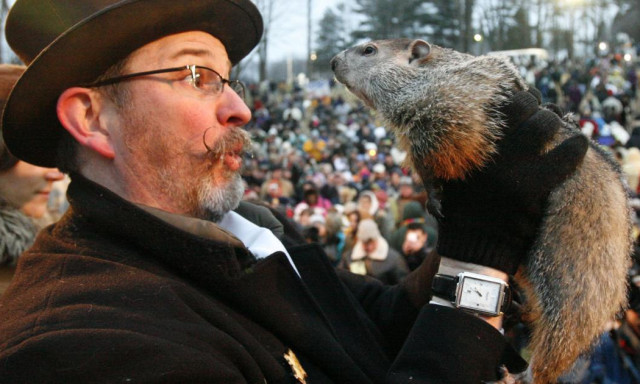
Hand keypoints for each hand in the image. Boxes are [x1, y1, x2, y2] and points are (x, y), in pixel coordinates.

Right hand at [435, 90, 588, 273]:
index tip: (526, 103)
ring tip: (561, 126)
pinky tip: (579, 143)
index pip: (500, 102)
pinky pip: (566, 154)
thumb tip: (491, 124)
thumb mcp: (445, 176)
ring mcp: (511, 167)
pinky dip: (576, 146)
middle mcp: (488, 149)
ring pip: (545, 123)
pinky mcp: (533, 187)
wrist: (471, 247)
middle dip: (539, 108)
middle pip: (525, 106)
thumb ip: (458, 151)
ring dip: (556, 121)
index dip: (520, 99)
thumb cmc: (459, 210)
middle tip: (545, 115)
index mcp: (467, 143)